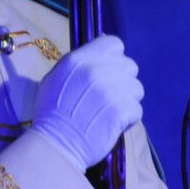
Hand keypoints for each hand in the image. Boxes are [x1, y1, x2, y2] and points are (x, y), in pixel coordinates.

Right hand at [31, 35, 143, 172]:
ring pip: (137, 88)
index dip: (114, 57)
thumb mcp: (55, 78)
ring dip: (127, 100)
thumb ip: (78, 64)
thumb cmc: (51, 112)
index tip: (109, 70)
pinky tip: (112, 124)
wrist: (56, 144)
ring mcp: (112, 90)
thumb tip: (98, 55)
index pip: (114, 44)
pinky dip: (128, 119)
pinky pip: (137, 109)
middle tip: (109, 96)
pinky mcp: (123, 110)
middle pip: (130, 65)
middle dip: (123, 80)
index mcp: (80, 59)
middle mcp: (98, 70)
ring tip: (109, 111)